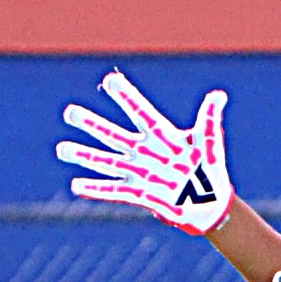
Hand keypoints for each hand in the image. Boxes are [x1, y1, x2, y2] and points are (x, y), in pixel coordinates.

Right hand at [57, 70, 232, 235]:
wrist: (208, 202)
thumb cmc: (209, 167)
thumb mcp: (209, 141)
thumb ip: (209, 118)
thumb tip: (218, 95)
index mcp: (161, 135)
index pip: (139, 111)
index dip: (126, 97)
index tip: (111, 79)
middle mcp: (143, 151)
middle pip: (112, 135)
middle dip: (91, 124)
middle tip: (69, 111)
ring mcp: (138, 172)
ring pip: (105, 161)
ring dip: (84, 156)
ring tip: (61, 149)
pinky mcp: (138, 193)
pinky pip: (113, 191)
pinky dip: (96, 189)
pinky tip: (76, 184)